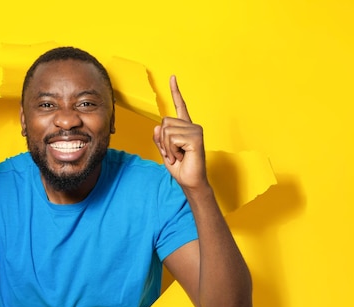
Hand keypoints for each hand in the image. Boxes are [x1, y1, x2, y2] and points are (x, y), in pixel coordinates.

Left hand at [153, 76, 207, 190]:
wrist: (190, 181)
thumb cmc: (180, 167)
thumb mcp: (164, 150)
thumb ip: (159, 137)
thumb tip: (158, 126)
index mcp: (185, 127)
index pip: (180, 105)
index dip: (175, 91)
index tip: (172, 77)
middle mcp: (192, 125)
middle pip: (164, 123)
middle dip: (163, 141)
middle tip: (174, 153)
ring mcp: (195, 130)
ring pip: (166, 131)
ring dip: (167, 148)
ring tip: (179, 155)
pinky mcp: (196, 137)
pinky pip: (172, 139)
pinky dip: (172, 151)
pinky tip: (182, 156)